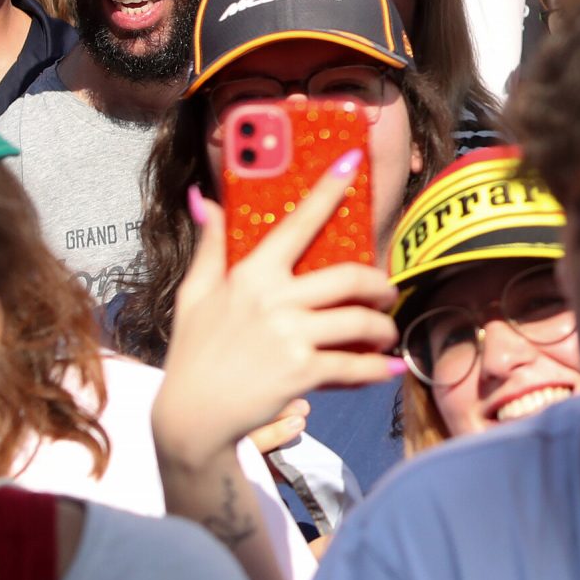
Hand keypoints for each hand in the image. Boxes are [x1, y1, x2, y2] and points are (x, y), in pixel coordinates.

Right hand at [151, 161, 401, 472]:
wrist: (190, 418)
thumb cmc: (193, 353)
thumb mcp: (195, 295)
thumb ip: (209, 247)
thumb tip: (203, 199)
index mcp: (251, 274)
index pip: (298, 222)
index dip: (329, 189)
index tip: (353, 161)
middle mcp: (274, 299)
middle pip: (350, 276)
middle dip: (380, 284)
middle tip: (386, 292)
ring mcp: (290, 335)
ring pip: (360, 321)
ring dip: (382, 327)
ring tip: (385, 331)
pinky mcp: (302, 372)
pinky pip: (353, 364)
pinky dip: (376, 368)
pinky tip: (388, 368)